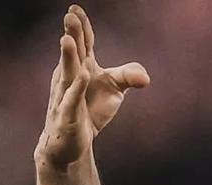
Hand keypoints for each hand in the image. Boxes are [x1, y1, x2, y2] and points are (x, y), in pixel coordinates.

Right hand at [35, 4, 149, 169]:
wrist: (71, 143)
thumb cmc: (90, 110)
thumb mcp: (113, 91)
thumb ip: (127, 77)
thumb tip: (145, 78)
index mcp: (82, 67)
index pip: (83, 44)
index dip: (80, 28)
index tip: (75, 8)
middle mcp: (70, 78)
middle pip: (73, 55)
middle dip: (72, 36)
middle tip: (69, 17)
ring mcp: (66, 97)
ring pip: (67, 75)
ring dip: (68, 58)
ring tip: (67, 40)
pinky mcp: (67, 117)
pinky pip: (71, 101)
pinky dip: (76, 89)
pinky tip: (82, 77)